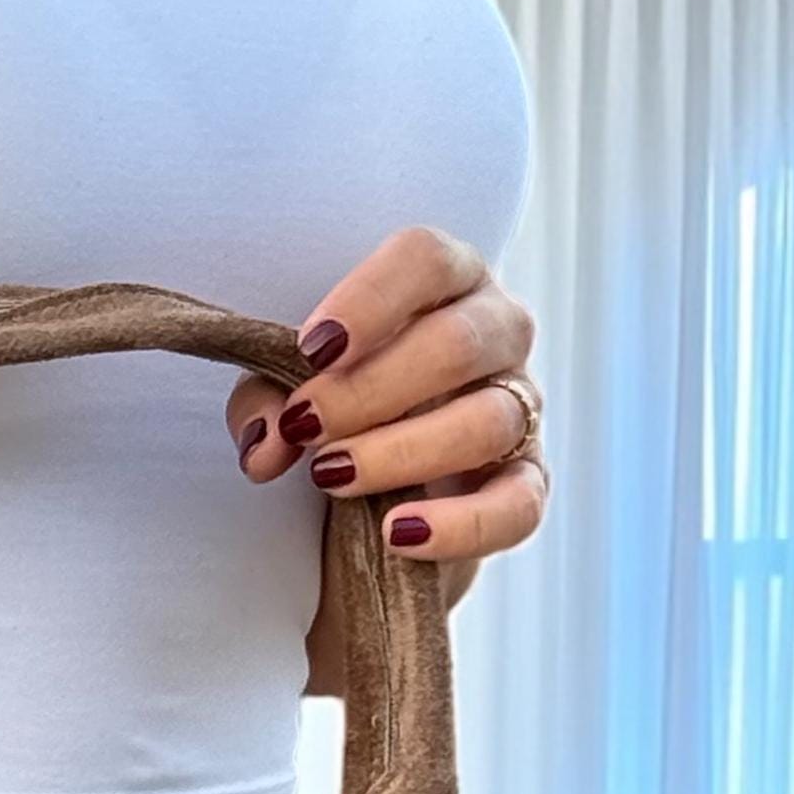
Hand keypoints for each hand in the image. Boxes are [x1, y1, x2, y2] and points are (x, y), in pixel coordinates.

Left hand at [228, 227, 545, 568]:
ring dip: (401, 453)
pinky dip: (460, 525)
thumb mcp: (290, 395)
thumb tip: (266, 446)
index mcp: (444, 283)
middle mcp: (497, 332)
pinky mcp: (527, 482)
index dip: (370, 300)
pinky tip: (399, 534)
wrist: (372, 504)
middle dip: (369, 390)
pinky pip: (517, 506)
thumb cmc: (338, 413)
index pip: (425, 259)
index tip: (311, 348)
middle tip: (305, 426)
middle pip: (456, 344)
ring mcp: (521, 407)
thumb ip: (267, 404)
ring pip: (486, 421)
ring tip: (331, 478)